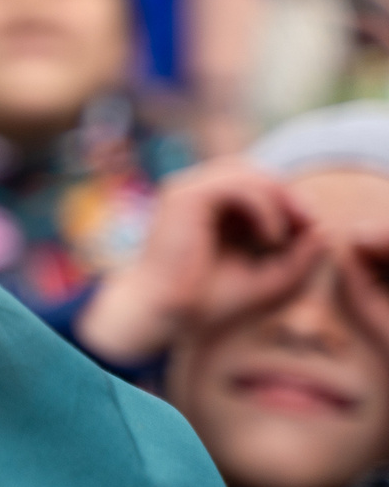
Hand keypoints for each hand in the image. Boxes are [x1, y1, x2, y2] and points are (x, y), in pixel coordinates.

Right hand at [76, 160, 317, 362]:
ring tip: (288, 232)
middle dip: (287, 194)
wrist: (162, 316)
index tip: (309, 232)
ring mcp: (185, 190)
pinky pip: (238, 185)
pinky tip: (271, 235)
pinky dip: (264, 207)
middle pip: (253, 170)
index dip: (287, 200)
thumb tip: (324, 229)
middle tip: (308, 224)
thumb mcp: (266, 279)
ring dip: (278, 198)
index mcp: (204, 208)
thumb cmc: (206, 302)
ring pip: (247, 172)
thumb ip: (297, 259)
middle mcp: (191, 192)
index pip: (255, 183)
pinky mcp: (185, 197)